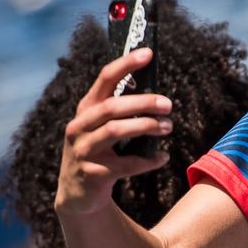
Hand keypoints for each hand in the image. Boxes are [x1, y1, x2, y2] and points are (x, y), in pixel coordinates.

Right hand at [55, 49, 170, 215]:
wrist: (79, 194)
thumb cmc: (101, 153)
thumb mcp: (106, 128)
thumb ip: (124, 112)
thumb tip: (159, 96)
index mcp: (86, 109)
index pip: (104, 79)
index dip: (125, 64)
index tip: (148, 53)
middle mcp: (79, 126)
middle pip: (112, 106)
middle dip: (143, 102)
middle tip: (168, 104)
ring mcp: (83, 150)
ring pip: (115, 131)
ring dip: (146, 127)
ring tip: (168, 127)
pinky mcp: (92, 173)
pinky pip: (126, 164)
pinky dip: (149, 160)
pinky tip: (163, 157)